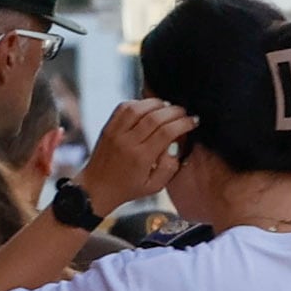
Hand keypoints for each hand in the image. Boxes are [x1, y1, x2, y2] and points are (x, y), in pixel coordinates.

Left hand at [77, 99, 193, 216]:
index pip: (166, 132)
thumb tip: (175, 147)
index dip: (183, 123)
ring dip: (157, 103)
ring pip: (139, 107)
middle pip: (155, 117)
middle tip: (184, 112)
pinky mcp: (108, 127)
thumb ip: (169, 168)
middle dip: (174, 111)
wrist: (97, 188)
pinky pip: (124, 107)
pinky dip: (139, 103)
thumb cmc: (128, 188)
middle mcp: (128, 142)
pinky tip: (148, 107)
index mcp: (141, 158)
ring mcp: (116, 132)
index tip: (193, 121)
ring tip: (167, 107)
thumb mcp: (155, 187)